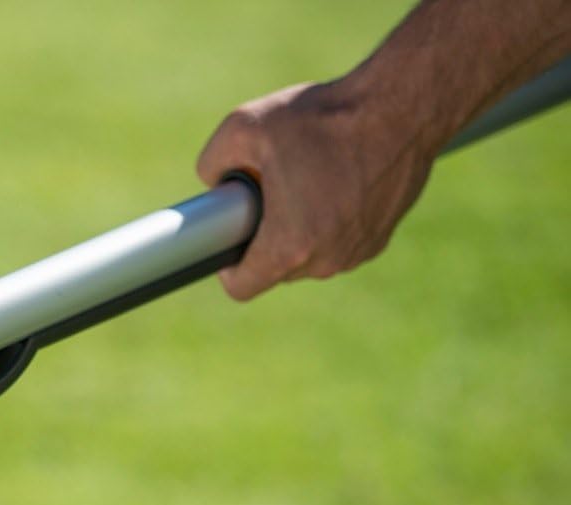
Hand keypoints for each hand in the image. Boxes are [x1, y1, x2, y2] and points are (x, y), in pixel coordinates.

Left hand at [196, 79, 437, 300]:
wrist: (405, 105)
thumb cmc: (324, 118)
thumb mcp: (245, 127)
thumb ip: (211, 161)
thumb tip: (213, 182)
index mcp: (289, 248)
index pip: (241, 287)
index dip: (226, 265)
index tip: (229, 238)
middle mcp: (326, 261)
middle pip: (275, 267)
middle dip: (265, 234)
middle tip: (269, 190)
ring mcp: (357, 252)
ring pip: (308, 253)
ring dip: (299, 226)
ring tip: (304, 179)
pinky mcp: (381, 237)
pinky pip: (338, 240)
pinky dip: (329, 219)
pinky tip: (334, 180)